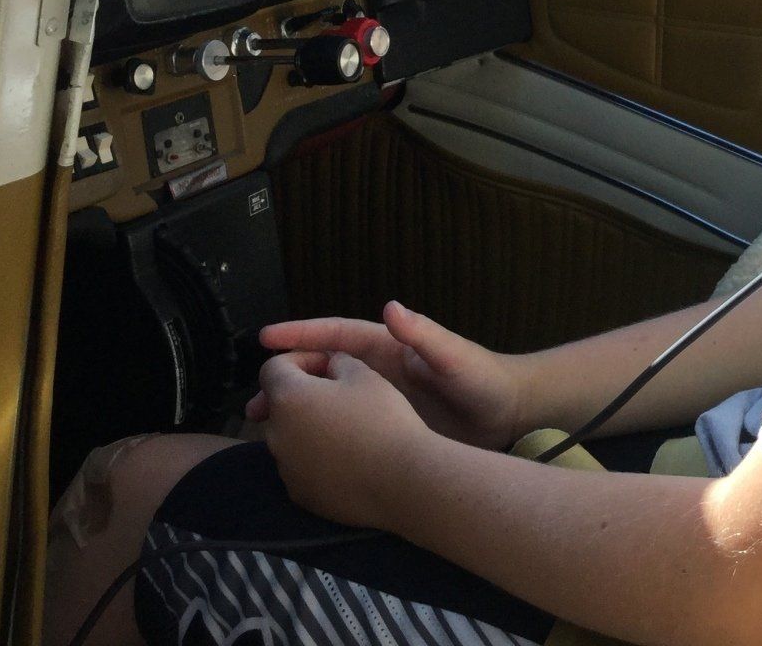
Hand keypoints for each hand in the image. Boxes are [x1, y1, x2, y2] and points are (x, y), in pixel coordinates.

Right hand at [246, 302, 526, 449]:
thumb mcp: (454, 356)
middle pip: (322, 372)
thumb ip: (425, 335)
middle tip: (252, 402)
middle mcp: (378, 372)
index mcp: (389, 348)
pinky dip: (319, 437)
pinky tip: (298, 454)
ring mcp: (380, 402)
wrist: (508, 416)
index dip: (302, 334)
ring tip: (263, 430)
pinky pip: (343, 430)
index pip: (337, 336)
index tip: (266, 338)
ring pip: (326, 404)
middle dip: (286, 381)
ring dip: (297, 413)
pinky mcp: (386, 429)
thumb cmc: (484, 379)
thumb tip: (392, 307)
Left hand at [258, 351, 426, 528]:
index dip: (300, 359)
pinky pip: (300, 467)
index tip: (327, 366)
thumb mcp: (365, 374)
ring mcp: (285, 469)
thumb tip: (330, 367)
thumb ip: (338, 362)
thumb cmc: (382, 419)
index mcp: (288, 398)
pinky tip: (347, 460)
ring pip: (288, 438)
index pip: (272, 369)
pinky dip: (315, 458)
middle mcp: (276, 435)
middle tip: (338, 397)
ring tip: (345, 430)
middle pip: (278, 406)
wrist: (401, 480)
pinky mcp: (299, 494)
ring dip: (307, 427)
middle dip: (302, 395)